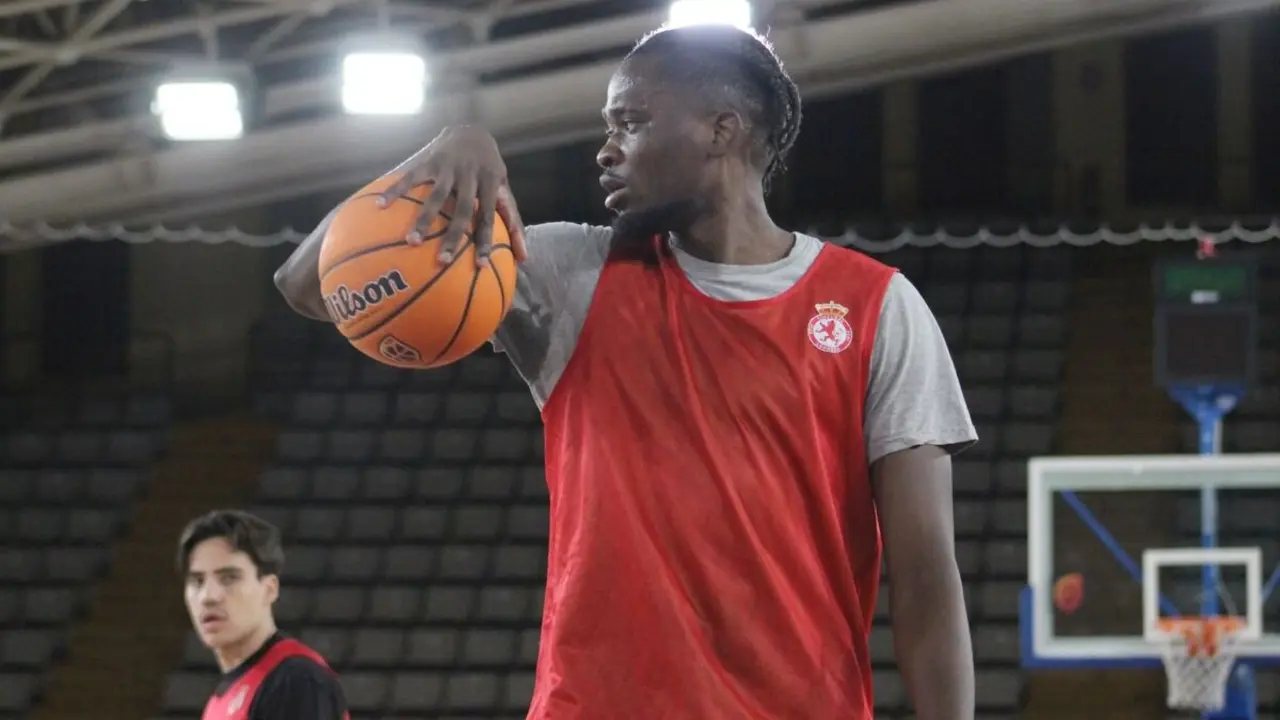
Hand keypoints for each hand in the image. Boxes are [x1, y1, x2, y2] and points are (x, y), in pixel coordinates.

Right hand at [378, 126, 527, 266]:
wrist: (472, 130)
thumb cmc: (490, 169)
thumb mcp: (504, 190)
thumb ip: (513, 222)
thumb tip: (525, 259)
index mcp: (491, 183)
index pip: (488, 217)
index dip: (486, 240)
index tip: (481, 265)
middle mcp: (470, 175)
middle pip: (462, 210)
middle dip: (452, 236)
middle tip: (443, 260)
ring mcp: (449, 167)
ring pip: (436, 196)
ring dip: (423, 219)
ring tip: (412, 242)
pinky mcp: (430, 160)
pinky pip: (412, 177)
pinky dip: (396, 190)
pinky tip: (381, 206)